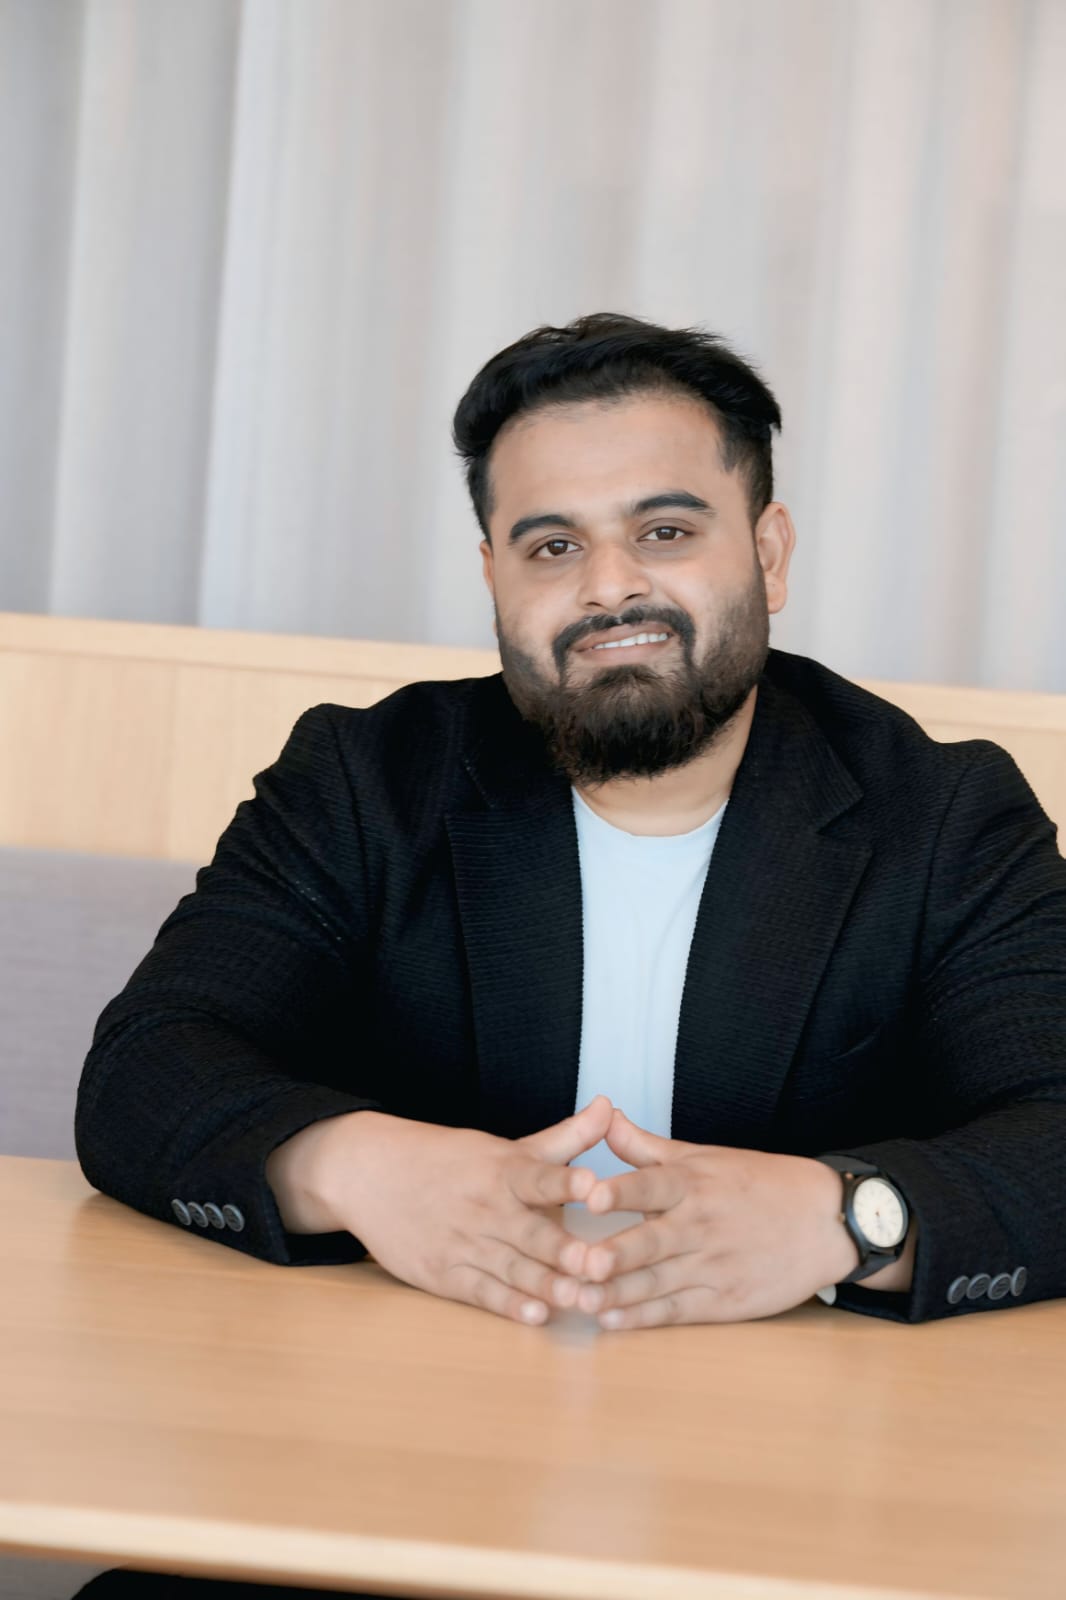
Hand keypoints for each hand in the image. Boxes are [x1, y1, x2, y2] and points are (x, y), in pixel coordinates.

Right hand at [310, 1096, 613, 1324]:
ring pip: (513, 1268)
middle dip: (564, 1250)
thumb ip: (566, 1136)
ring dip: (546, 1285)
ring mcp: (465, 1243)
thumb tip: (610, 1106)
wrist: (371, 1174)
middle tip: (598, 1263)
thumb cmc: (451, 1160)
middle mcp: (488, 1208)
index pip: (539, 1176)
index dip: (566, 1180)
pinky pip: (483, 1292)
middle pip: (531, 1232)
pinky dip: (508, 1305)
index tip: (593, 1184)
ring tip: (580, 1299)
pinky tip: (535, 1315)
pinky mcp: (446, 1274)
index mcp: (505, 1172)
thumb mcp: (509, 1147)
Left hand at [572, 1108, 858, 1327]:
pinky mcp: (724, 1301)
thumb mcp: (704, 1157)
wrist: (826, 1221)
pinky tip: (612, 1321)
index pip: (652, 1185)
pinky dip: (644, 1318)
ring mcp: (712, 1266)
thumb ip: (647, 1146)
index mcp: (693, 1184)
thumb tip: (603, 1116)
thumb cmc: (759, 1183)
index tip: (591, 1196)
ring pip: (657, 1282)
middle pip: (651, 1242)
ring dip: (617, 1294)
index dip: (622, 1191)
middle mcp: (699, 1225)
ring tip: (581, 1300)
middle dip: (615, 1254)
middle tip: (579, 1262)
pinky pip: (676, 1311)